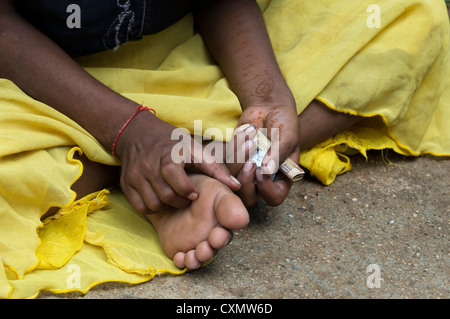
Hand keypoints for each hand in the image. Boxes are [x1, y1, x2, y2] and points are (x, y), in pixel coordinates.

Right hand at [114, 111, 240, 213]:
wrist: (138, 133)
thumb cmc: (172, 142)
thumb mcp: (195, 149)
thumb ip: (216, 168)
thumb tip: (237, 187)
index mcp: (168, 157)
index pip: (177, 181)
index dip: (187, 191)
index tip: (194, 194)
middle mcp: (149, 166)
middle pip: (166, 197)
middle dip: (180, 202)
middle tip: (186, 198)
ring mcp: (135, 176)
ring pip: (152, 204)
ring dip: (166, 206)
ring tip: (173, 198)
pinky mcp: (126, 184)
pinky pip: (139, 206)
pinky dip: (150, 208)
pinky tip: (159, 199)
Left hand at [233, 104, 299, 206]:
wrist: (269, 107)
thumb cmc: (284, 124)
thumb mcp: (287, 138)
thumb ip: (278, 154)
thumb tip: (266, 170)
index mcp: (281, 180)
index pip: (274, 198)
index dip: (266, 189)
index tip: (262, 171)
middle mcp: (262, 180)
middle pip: (248, 196)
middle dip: (246, 180)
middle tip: (250, 162)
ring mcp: (246, 171)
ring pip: (233, 179)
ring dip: (239, 159)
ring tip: (251, 137)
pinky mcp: (232, 160)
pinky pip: (225, 162)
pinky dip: (234, 147)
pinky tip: (246, 132)